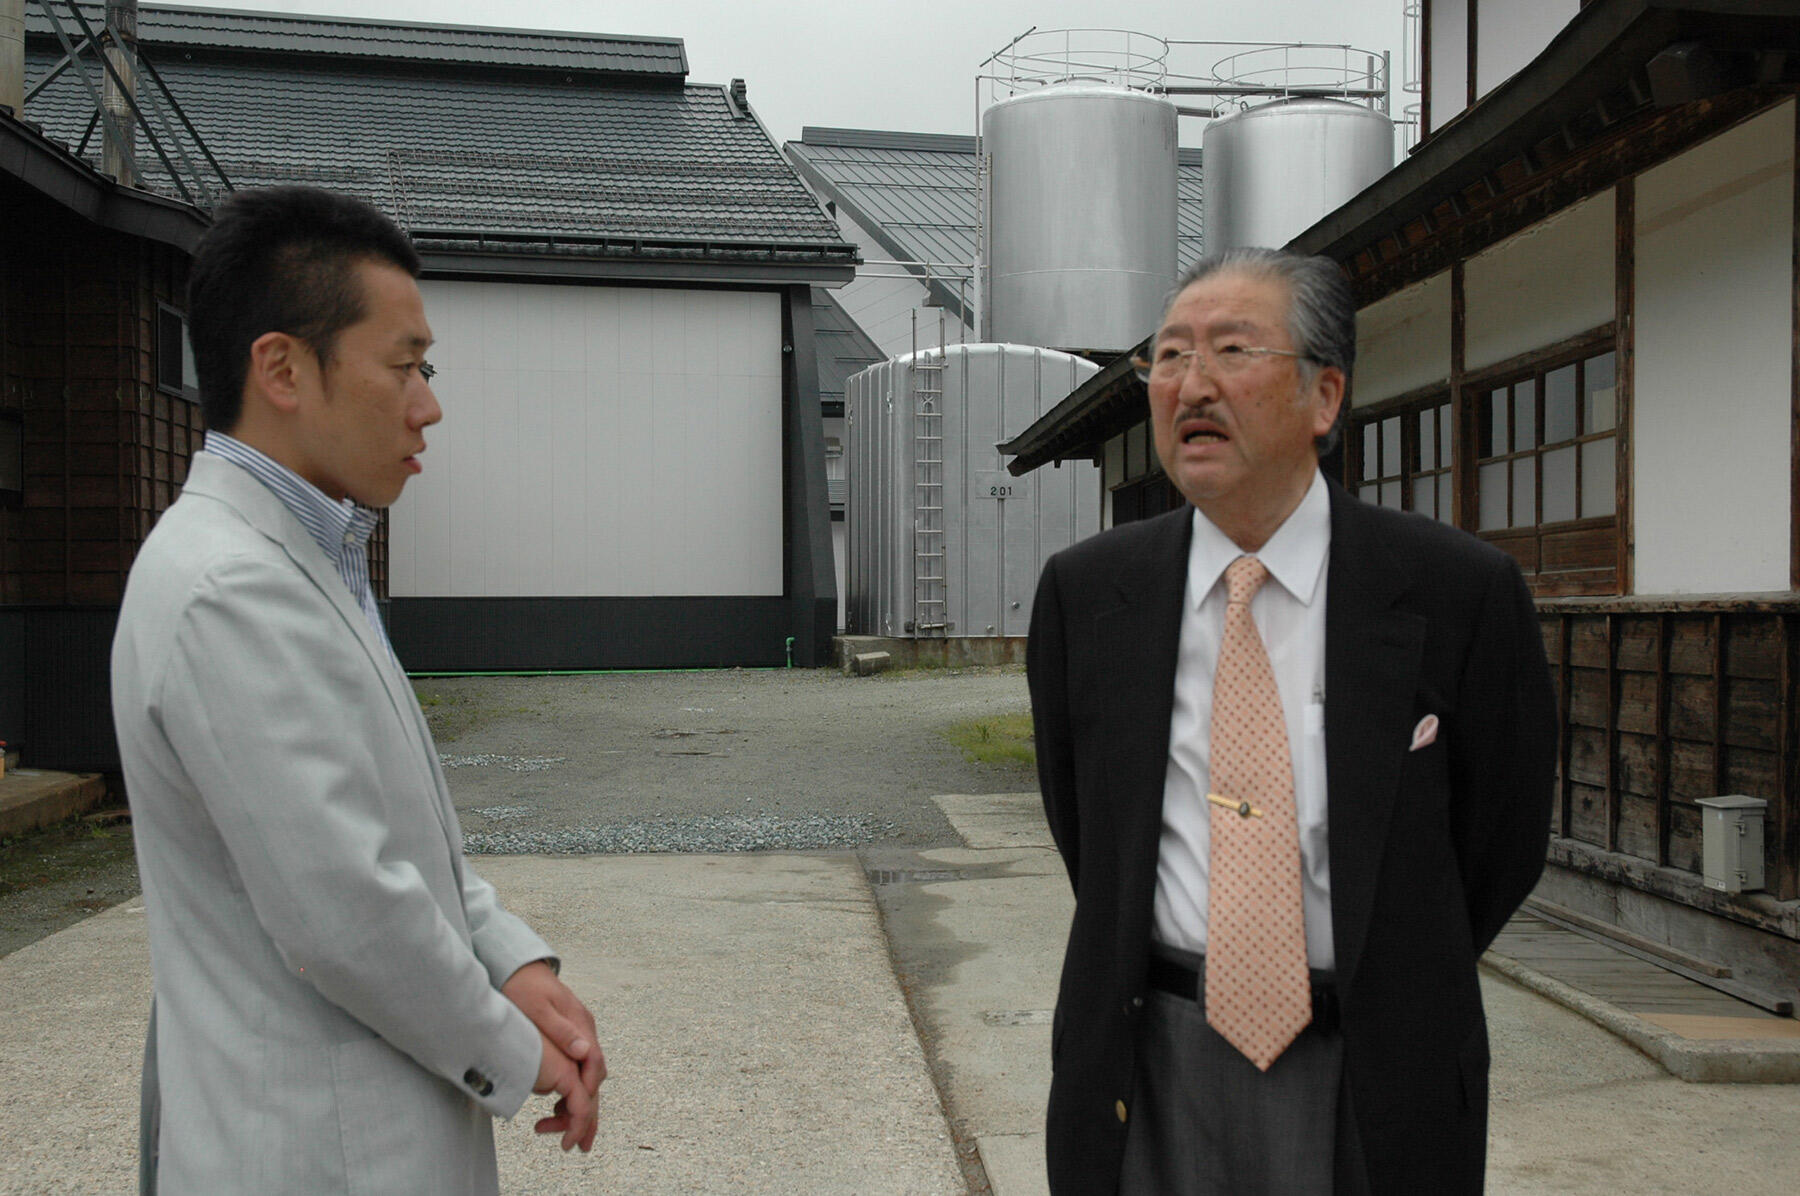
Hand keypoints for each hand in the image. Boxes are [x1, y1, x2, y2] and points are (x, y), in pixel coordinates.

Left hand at [503, 960, 605, 1150]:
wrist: (518, 967)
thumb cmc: (524, 985)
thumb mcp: (539, 1007)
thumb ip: (562, 1030)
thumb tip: (584, 1051)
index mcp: (581, 1025)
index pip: (594, 1064)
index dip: (587, 1094)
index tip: (577, 1118)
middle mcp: (585, 1032)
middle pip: (594, 1077)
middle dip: (588, 1111)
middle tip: (577, 1142)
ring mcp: (578, 1036)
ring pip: (586, 1077)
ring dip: (579, 1105)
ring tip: (565, 1134)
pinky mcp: (568, 1040)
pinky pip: (576, 1071)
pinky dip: (570, 1093)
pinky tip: (554, 1107)